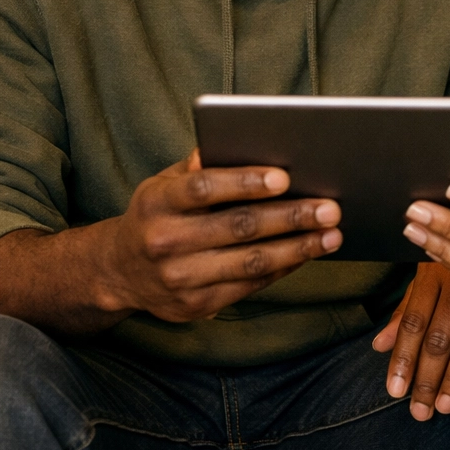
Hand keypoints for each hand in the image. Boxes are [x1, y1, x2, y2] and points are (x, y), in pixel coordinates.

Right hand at [96, 149, 342, 321]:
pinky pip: (250, 285)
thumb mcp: (164, 182)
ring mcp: (179, 280)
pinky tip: (308, 253)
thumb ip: (198, 166)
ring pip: (250, 262)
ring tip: (332, 234)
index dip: (244, 182)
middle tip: (329, 207)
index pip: (203, 188)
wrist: (117, 271)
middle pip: (237, 227)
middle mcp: (164, 242)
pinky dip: (284, 268)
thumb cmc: (157, 213)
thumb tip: (235, 142)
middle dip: (290, 216)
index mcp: (157, 202)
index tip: (284, 177)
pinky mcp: (195, 307)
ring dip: (298, 248)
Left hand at [372, 262, 449, 420]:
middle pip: (440, 333)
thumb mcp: (426, 270)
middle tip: (419, 411)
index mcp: (433, 270)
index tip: (395, 390)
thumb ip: (406, 307)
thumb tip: (379, 345)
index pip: (414, 321)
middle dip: (427, 376)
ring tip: (445, 406)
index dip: (403, 357)